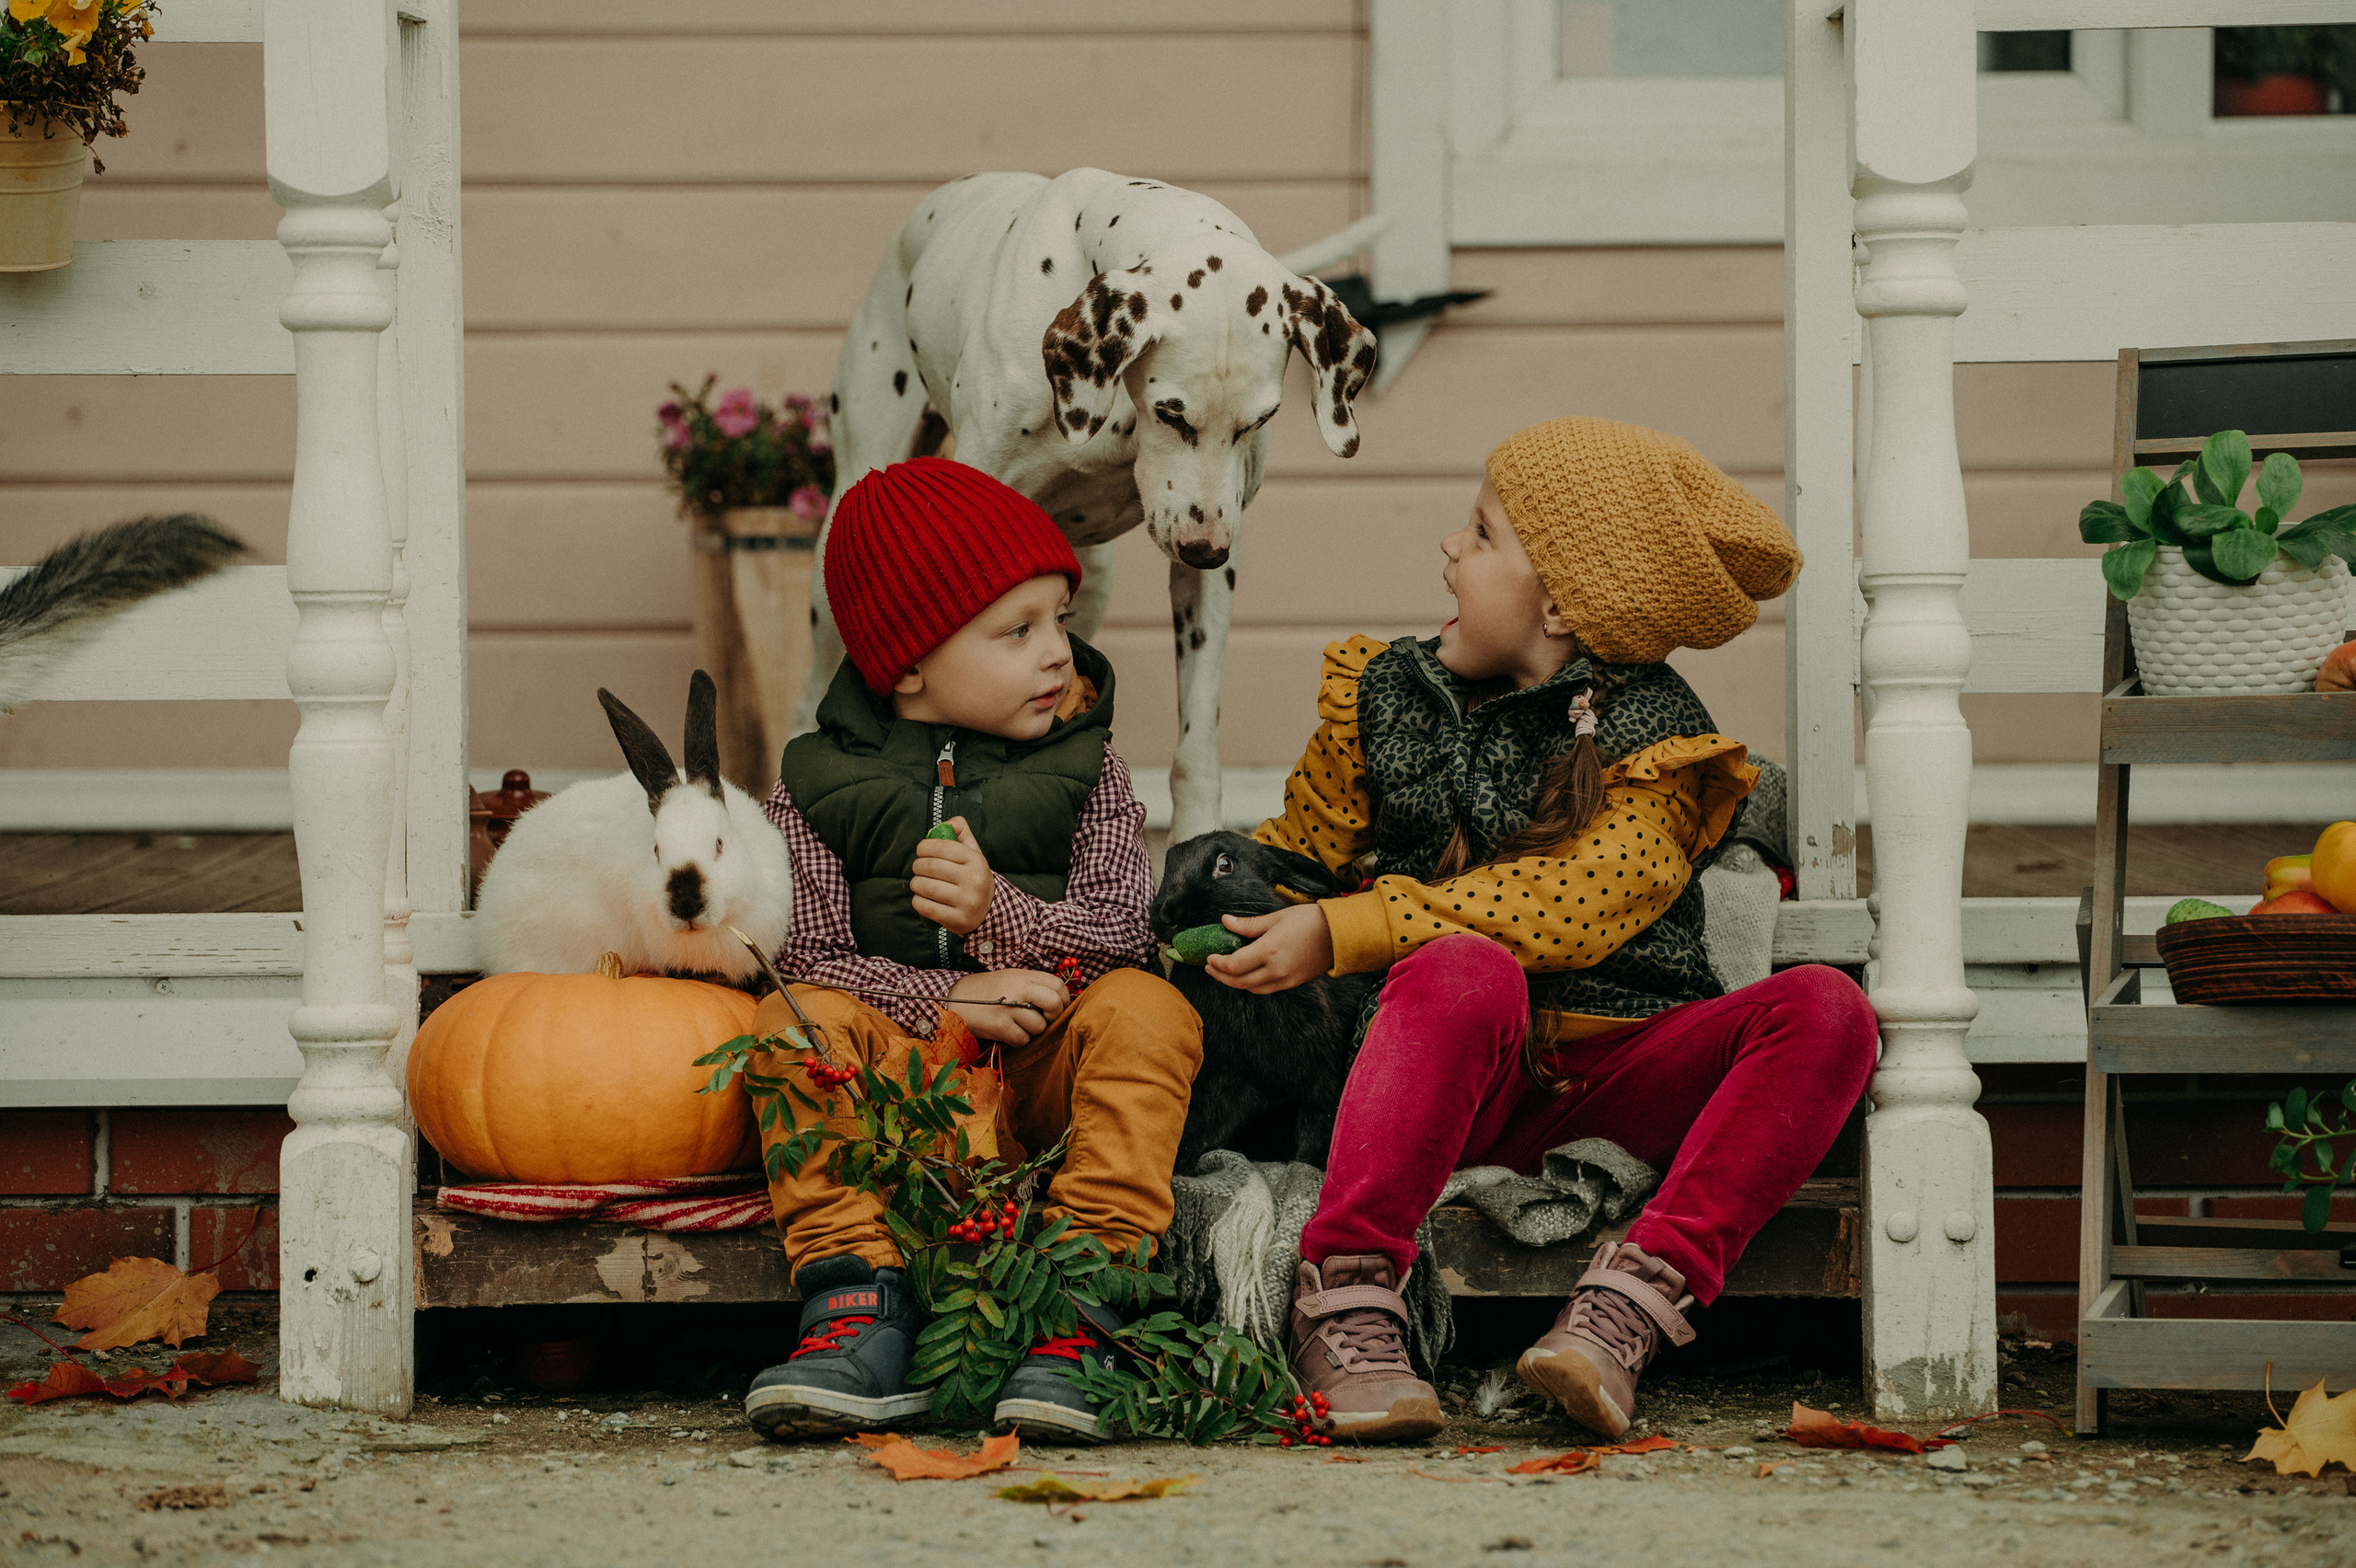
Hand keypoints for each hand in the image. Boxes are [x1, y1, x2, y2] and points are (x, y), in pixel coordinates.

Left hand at [912, 816, 992, 934]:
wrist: (990, 911)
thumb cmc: (974, 877)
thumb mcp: (973, 854)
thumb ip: (962, 833)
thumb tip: (950, 822)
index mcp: (977, 861)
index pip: (943, 847)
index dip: (925, 846)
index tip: (921, 850)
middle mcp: (974, 881)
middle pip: (931, 867)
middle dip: (917, 866)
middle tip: (918, 868)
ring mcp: (967, 902)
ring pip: (926, 887)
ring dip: (915, 883)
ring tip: (918, 883)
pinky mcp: (958, 920)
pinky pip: (926, 907)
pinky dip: (918, 901)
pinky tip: (921, 898)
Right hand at [946, 968, 1069, 1045]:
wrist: (956, 999)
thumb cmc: (989, 991)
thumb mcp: (1012, 978)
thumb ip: (1034, 985)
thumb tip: (1060, 1000)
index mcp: (1024, 976)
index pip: (1058, 985)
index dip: (1063, 999)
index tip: (1058, 1007)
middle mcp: (1019, 989)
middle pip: (1054, 1004)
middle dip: (1054, 1016)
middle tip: (1043, 1019)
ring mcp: (1009, 1008)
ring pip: (1039, 1026)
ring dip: (1032, 1031)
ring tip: (1018, 1025)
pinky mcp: (1000, 1026)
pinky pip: (1023, 1039)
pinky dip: (1018, 1040)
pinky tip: (1008, 1032)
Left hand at [1202, 902, 1335, 993]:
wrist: (1339, 935)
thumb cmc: (1309, 920)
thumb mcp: (1276, 917)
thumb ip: (1248, 925)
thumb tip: (1225, 921)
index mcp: (1269, 950)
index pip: (1234, 965)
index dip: (1218, 963)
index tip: (1209, 956)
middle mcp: (1275, 969)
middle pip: (1239, 982)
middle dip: (1220, 976)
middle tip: (1209, 967)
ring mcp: (1285, 979)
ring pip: (1251, 989)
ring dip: (1234, 983)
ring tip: (1224, 972)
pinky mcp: (1292, 983)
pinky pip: (1265, 989)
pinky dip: (1251, 985)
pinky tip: (1246, 975)